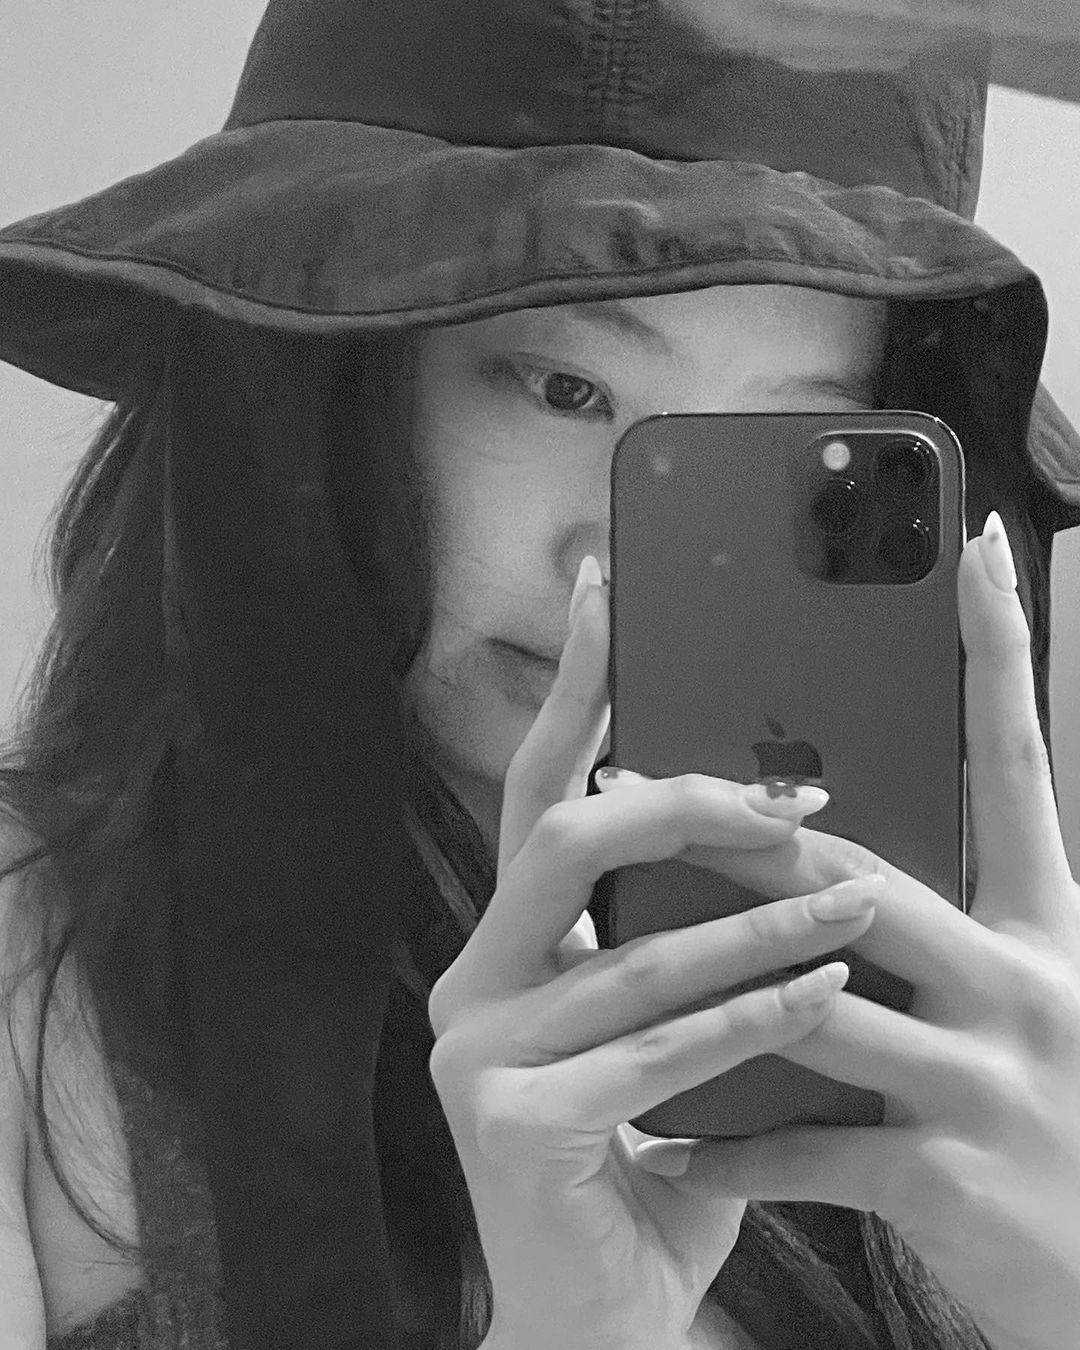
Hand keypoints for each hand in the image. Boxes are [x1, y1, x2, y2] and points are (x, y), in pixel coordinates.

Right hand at [426, 558, 884, 1349]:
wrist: (597, 1310)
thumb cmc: (647, 1152)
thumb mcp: (660, 1023)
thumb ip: (676, 929)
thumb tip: (768, 813)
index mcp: (504, 945)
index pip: (536, 793)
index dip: (573, 690)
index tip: (609, 592)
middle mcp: (470, 982)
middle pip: (563, 840)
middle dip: (683, 801)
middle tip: (789, 797)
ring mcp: (478, 1052)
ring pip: (632, 949)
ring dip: (758, 919)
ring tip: (856, 890)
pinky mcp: (517, 1121)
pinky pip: (658, 1048)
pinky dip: (752, 1016)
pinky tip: (824, 988)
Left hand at [650, 514, 1079, 1349]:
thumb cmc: (1053, 1119)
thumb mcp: (1025, 997)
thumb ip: (943, 922)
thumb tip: (825, 851)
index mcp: (1048, 925)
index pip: (1019, 761)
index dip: (1004, 651)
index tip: (976, 553)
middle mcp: (1030, 982)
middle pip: (863, 871)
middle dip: (744, 833)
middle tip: (649, 786)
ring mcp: (993, 1080)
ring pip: (815, 999)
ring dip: (709, 984)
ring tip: (621, 959)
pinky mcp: (954, 1180)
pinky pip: (802, 1147)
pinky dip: (722, 1151)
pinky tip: (663, 1148)